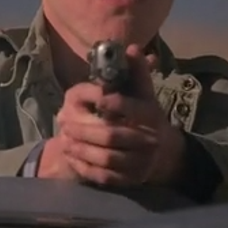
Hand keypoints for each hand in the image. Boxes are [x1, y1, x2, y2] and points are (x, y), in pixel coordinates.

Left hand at [38, 44, 187, 186]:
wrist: (164, 152)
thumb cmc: (146, 116)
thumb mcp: (144, 93)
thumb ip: (136, 71)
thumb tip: (131, 47)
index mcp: (151, 116)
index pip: (130, 108)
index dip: (111, 103)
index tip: (93, 99)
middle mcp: (149, 141)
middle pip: (111, 136)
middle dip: (84, 129)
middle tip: (64, 123)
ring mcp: (140, 164)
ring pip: (105, 158)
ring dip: (80, 149)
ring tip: (64, 139)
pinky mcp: (130, 181)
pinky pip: (104, 176)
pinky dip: (85, 167)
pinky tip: (72, 156)